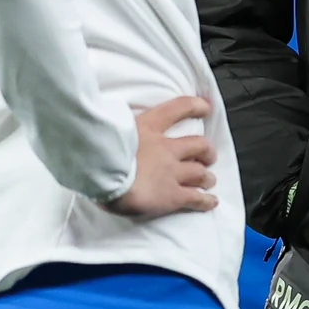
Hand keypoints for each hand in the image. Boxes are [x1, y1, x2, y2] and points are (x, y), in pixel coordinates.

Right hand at [104, 95, 218, 218]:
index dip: (195, 106)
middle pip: (198, 145)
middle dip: (206, 151)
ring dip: (207, 176)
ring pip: (200, 173)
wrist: (101, 172)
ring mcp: (172, 172)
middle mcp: (166, 148)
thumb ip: (116, 125)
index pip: (179, 108)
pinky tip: (211, 201)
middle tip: (208, 156)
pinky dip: (206, 200)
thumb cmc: (96, 148)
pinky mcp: (172, 195)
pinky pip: (195, 198)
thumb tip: (110, 122)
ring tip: (209, 180)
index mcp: (148, 126)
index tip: (206, 107)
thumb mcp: (107, 126)